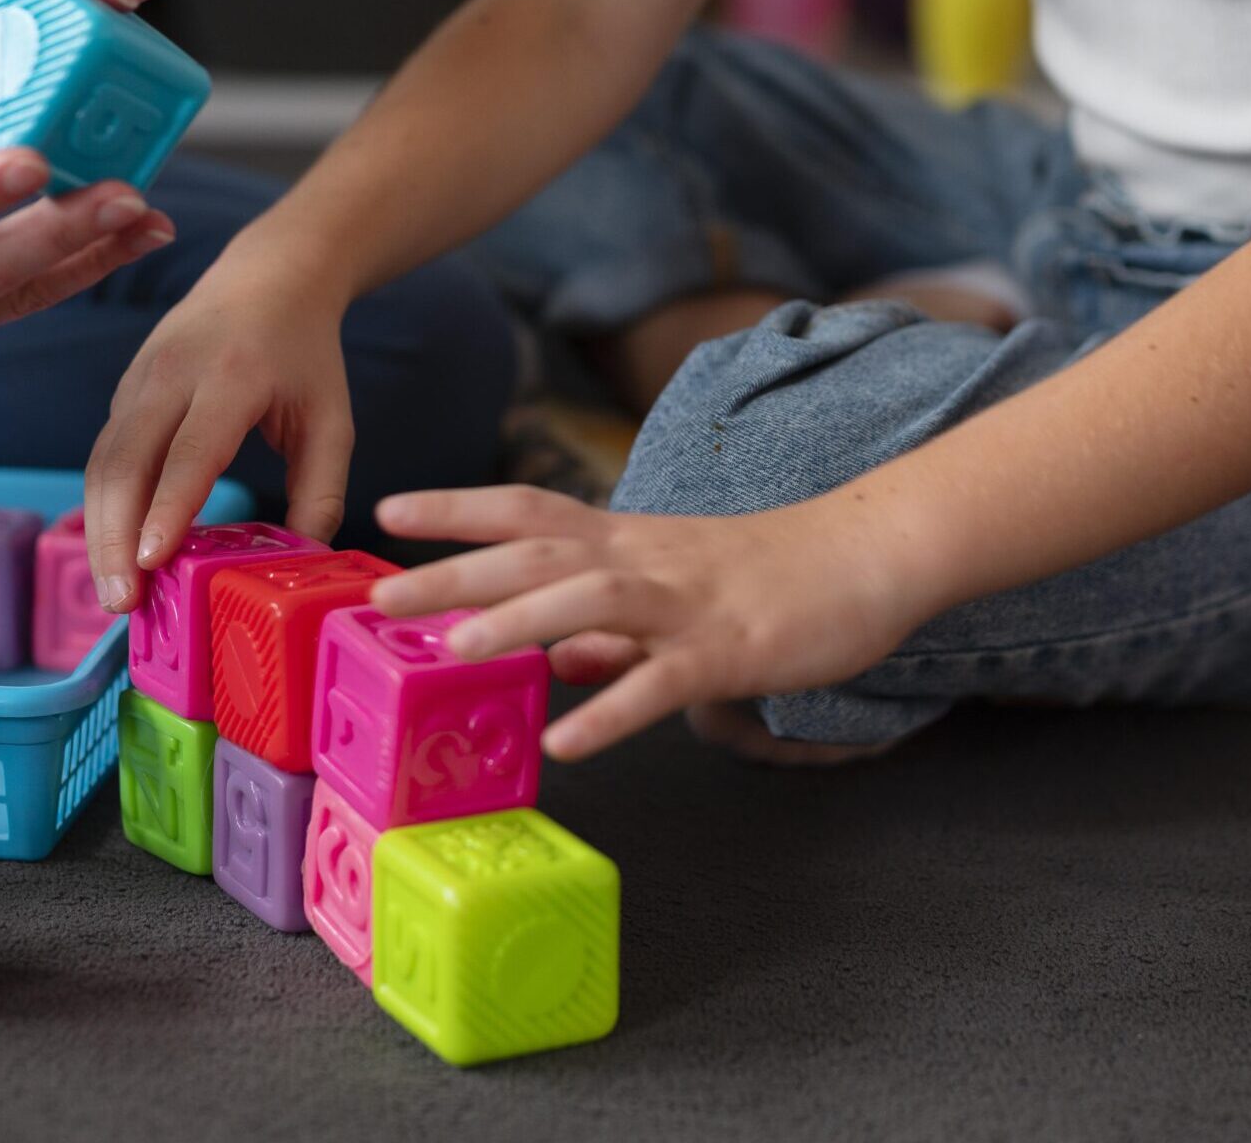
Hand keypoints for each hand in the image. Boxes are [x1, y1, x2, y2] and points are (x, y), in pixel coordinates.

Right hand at [83, 251, 354, 611]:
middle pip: (127, 461)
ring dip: (100, 530)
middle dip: (116, 536)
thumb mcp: (332, 419)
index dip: (168, 508)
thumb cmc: (304, 355)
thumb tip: (302, 559)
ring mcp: (138, 379)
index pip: (190, 451)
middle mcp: (171, 373)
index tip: (152, 562)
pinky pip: (104, 455)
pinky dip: (102, 507)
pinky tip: (114, 553)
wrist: (268, 275)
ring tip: (114, 592)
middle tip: (123, 602)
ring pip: (103, 462)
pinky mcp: (124, 392)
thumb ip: (322, 490)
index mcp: (230, 376)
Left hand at [369, 487, 929, 759]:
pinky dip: (611, 711)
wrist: (869, 556)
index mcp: (628, 543)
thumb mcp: (678, 593)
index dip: (457, 508)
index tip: (388, 512)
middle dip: (456, 570)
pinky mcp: (729, 649)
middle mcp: (644, 561)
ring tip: (454, 654)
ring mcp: (686, 603)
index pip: (528, 511)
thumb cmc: (773, 575)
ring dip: (520, 622)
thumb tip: (553, 663)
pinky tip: (568, 741)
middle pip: (537, 552)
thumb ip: (612, 632)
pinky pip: (662, 682)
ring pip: (592, 600)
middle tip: (381, 595)